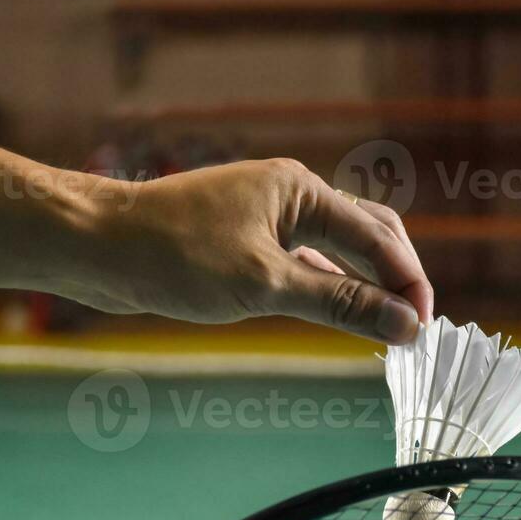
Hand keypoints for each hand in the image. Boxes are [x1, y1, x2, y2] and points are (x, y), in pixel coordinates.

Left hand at [64, 158, 432, 343]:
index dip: (407, 284)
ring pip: (336, 249)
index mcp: (301, 190)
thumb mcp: (265, 286)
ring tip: (387, 326)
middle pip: (368, 233)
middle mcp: (290, 195)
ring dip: (364, 285)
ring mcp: (267, 216)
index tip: (425, 330)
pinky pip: (306, 261)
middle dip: (396, 277)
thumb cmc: (174, 256)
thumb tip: (404, 325)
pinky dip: (329, 287)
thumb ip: (339, 304)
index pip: (378, 237)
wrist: (95, 245)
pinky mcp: (245, 240)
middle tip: (414, 328)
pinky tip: (338, 313)